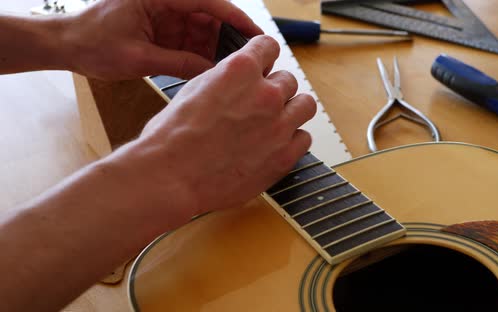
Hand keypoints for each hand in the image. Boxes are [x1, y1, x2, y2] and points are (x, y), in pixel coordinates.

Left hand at [61, 0, 261, 79]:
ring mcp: (164, 15)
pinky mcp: (162, 30)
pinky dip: (202, 55)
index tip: (254, 34)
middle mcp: (165, 1)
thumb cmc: (93, 44)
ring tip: (235, 68)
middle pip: (208, 15)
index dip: (234, 17)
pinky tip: (215, 69)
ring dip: (217, 48)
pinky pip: (190, 41)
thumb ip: (179, 63)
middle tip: (250, 58)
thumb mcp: (139, 57)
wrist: (67, 47)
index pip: (206, 2)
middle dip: (229, 36)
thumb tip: (213, 71)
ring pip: (202, 29)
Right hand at [121, 35, 315, 218]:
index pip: (269, 46)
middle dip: (274, 89)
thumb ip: (227, 78)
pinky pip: (304, 139)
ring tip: (275, 122)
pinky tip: (276, 145)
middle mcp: (265, 94)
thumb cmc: (173, 136)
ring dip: (291, 110)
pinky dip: (292, 140)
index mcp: (241, 70)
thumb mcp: (196, 88)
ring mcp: (279, 126)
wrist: (171, 176)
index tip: (263, 67)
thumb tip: (241, 79)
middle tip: (259, 104)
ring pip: (305, 105)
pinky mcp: (284, 156)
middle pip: (288, 79)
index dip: (264, 57)